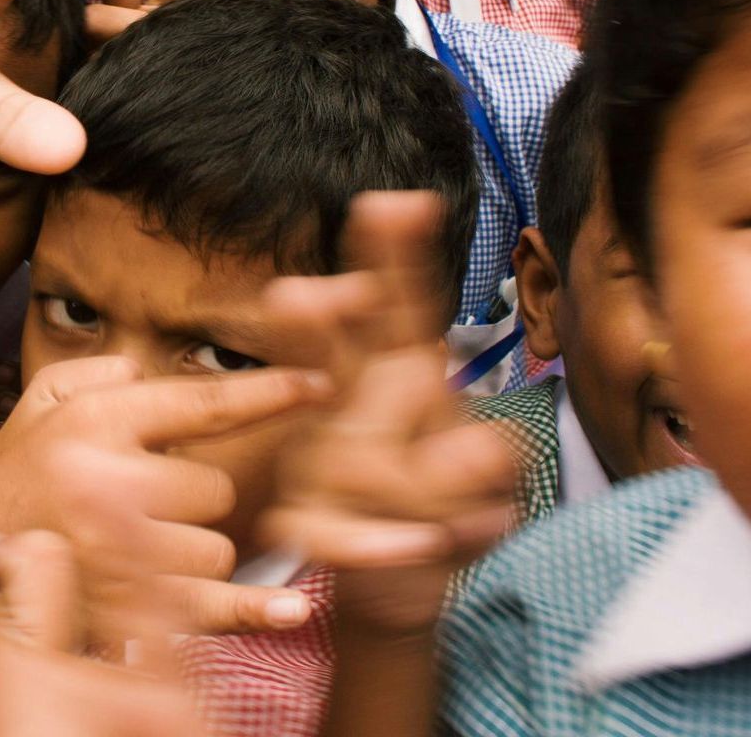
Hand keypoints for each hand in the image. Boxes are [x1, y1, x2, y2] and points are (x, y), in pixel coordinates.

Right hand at [0, 354, 332, 639]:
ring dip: (189, 548)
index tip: (321, 383)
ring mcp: (122, 552)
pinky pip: (211, 605)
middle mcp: (114, 482)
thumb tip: (145, 368)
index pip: (202, 403)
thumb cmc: (5, 479)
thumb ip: (94, 372)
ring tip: (129, 547)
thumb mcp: (35, 403)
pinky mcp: (128, 612)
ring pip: (215, 546)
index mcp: (97, 422)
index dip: (269, 391)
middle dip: (189, 494)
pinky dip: (256, 610)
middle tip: (137, 499)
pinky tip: (295, 608)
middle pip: (214, 486)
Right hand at [257, 193, 515, 635]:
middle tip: (299, 296)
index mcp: (394, 370)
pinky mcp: (303, 519)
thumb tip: (477, 448)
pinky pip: (335, 532)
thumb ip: (482, 461)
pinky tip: (414, 548)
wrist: (400, 577)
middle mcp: (343, 401)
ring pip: (353, 460)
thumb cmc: (440, 504)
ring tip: (452, 522)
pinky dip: (378, 545)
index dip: (394, 255)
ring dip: (412, 492)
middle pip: (329, 353)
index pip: (395, 305)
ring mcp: (314, 456)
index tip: (399, 206)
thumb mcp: (483, 482)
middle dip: (310, 327)